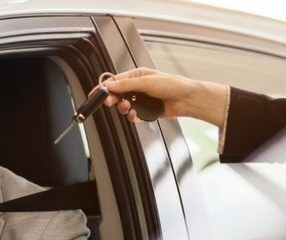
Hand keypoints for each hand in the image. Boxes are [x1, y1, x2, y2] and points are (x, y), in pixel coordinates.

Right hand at [98, 68, 227, 126]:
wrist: (188, 99)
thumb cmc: (174, 85)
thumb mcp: (147, 81)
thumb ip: (126, 84)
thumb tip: (110, 85)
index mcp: (136, 76)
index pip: (115, 81)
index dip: (105, 88)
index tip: (97, 93)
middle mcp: (138, 88)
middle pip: (117, 95)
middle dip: (114, 100)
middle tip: (112, 102)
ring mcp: (141, 100)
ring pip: (124, 107)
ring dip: (124, 109)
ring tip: (129, 108)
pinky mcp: (145, 112)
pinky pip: (133, 116)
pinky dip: (132, 116)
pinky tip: (136, 114)